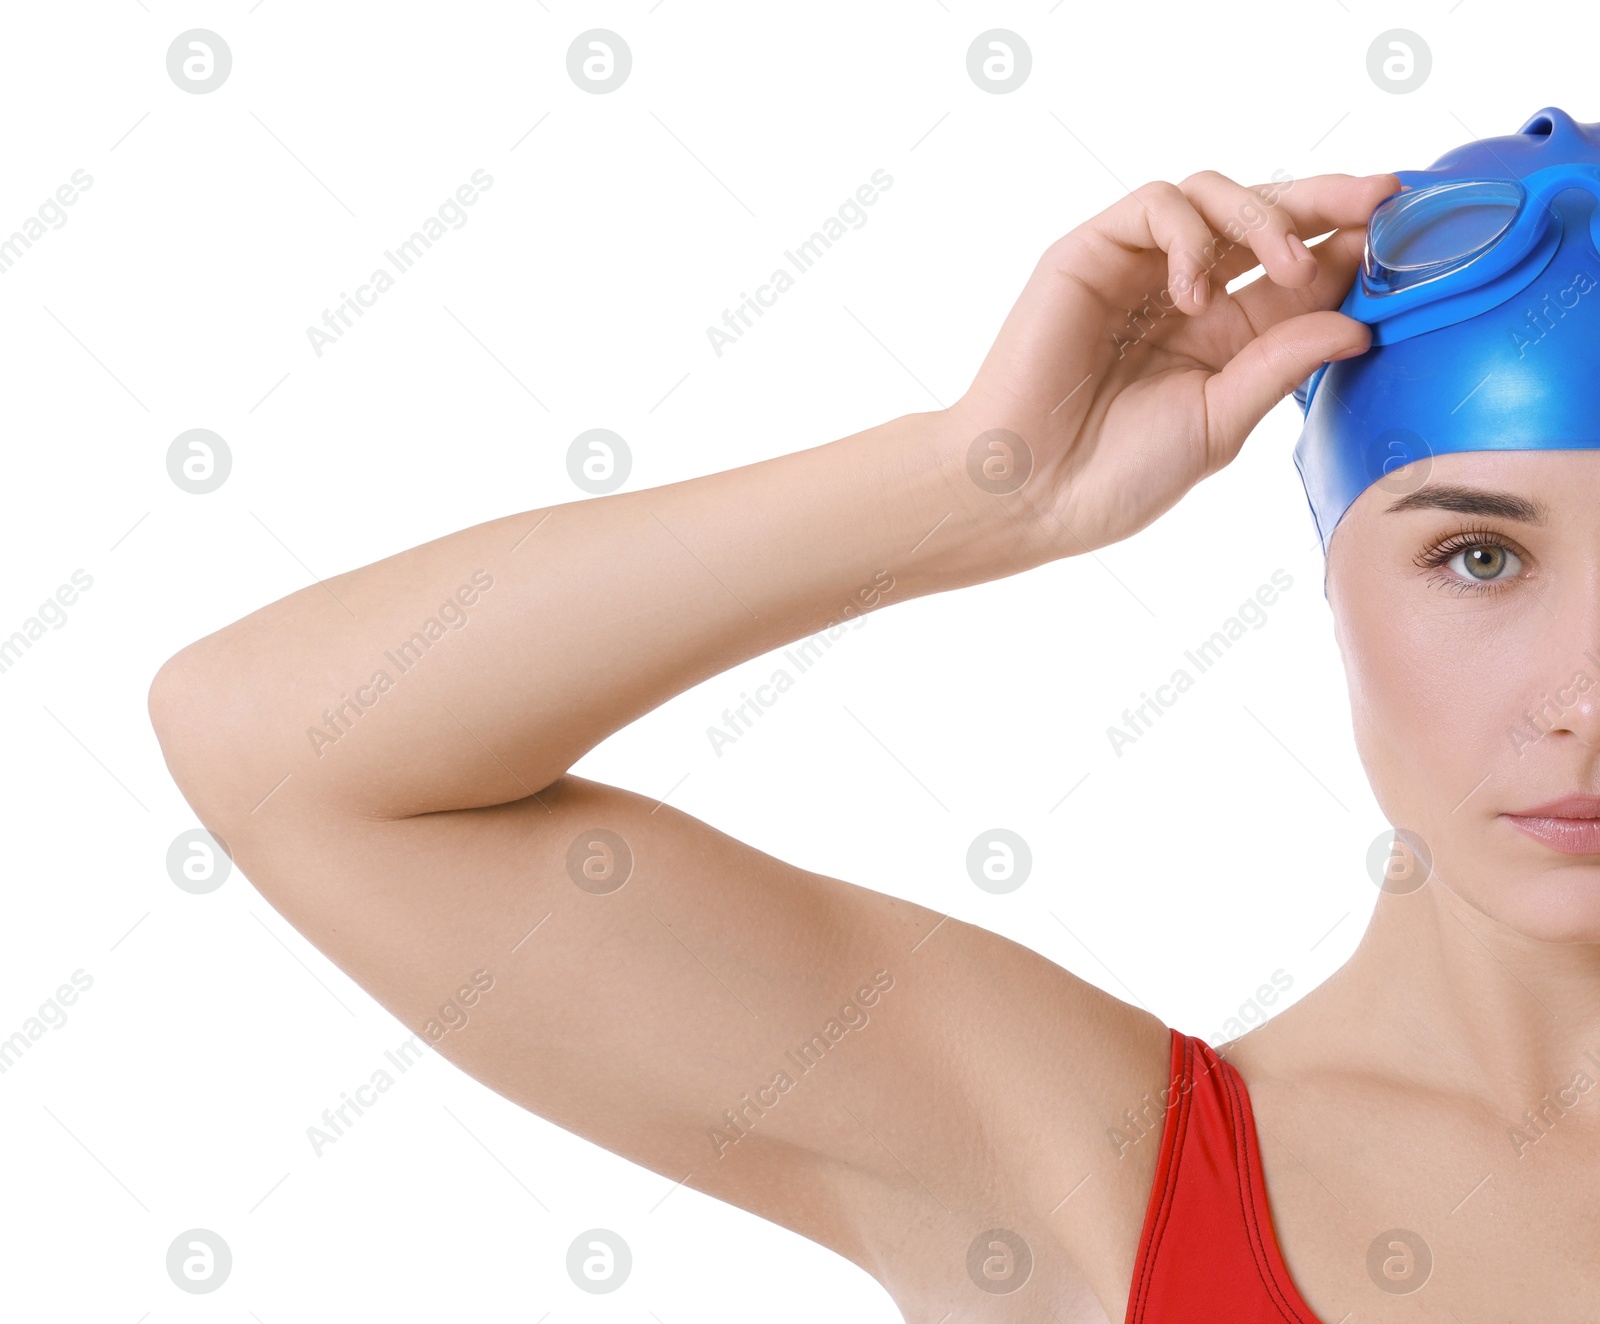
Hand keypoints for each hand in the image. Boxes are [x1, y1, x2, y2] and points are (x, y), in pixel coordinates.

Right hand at [948, 169, 1402, 556]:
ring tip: (1287, 266)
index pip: (1298, 269)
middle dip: (1329, 199)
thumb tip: (1358, 321)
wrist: (1027, 491)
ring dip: (1265, 217)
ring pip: (1214, 196)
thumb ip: (1281, 365)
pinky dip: (1188, 233)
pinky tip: (1193, 291)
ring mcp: (1137, 269)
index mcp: (1222, 337)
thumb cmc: (1113, 475)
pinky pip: (1156, 204)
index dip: (1351, 247)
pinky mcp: (1091, 253)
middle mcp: (1184, 293)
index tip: (1406, 239)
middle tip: (1383, 198)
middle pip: (1266, 216)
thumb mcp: (1220, 423)